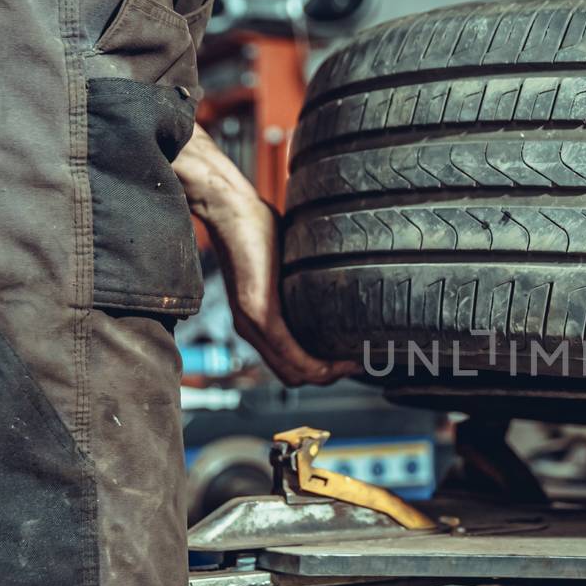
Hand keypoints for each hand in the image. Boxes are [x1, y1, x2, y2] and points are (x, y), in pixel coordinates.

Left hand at [172, 126, 357, 386]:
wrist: (228, 210)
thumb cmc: (253, 227)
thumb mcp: (280, 263)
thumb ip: (298, 279)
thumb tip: (327, 276)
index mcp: (257, 320)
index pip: (291, 364)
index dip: (322, 370)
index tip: (350, 356)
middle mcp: (252, 329)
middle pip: (294, 376)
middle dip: (330, 376)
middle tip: (357, 361)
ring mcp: (253, 323)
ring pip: (294, 373)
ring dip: (327, 374)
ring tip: (354, 361)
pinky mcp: (258, 312)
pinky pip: (290, 354)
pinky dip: (317, 364)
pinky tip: (339, 358)